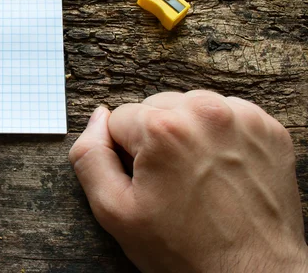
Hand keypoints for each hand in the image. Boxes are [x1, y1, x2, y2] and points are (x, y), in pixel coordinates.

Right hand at [70, 90, 306, 272]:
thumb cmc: (184, 250)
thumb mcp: (114, 210)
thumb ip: (90, 156)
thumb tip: (98, 117)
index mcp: (163, 129)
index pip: (119, 118)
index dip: (124, 153)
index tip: (146, 182)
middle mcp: (205, 112)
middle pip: (155, 106)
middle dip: (154, 138)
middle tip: (170, 181)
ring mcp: (242, 118)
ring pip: (189, 106)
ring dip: (185, 132)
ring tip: (195, 174)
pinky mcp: (267, 128)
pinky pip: (225, 113)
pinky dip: (217, 135)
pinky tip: (220, 168)